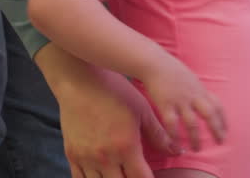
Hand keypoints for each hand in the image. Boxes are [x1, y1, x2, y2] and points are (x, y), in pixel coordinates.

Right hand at [45, 46, 175, 177]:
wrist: (80, 80)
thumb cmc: (115, 92)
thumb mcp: (141, 110)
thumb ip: (158, 135)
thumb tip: (177, 152)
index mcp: (126, 146)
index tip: (151, 176)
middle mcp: (105, 157)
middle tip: (136, 173)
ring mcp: (86, 157)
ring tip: (120, 174)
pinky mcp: (72, 154)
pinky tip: (102, 175)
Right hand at [138, 54, 226, 153]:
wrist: (154, 62)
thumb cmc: (170, 69)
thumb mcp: (190, 78)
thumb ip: (197, 90)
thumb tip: (202, 99)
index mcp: (200, 89)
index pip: (218, 105)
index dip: (223, 120)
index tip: (225, 131)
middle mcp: (193, 95)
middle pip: (210, 114)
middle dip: (217, 129)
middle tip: (220, 142)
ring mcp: (180, 100)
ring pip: (192, 123)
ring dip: (196, 138)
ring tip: (196, 149)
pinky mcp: (166, 104)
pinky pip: (172, 124)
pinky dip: (175, 135)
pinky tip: (176, 144)